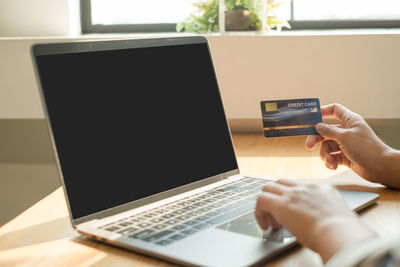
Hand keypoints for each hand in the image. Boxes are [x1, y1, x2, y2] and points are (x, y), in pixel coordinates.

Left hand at [255, 179, 374, 261]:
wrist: (338, 232)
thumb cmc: (342, 232)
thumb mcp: (337, 216)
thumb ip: (326, 213)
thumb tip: (321, 222)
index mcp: (322, 189)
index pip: (299, 187)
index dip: (291, 199)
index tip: (292, 212)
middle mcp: (306, 187)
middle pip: (281, 183)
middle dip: (276, 198)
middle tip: (278, 216)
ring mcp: (293, 193)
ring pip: (268, 187)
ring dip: (266, 203)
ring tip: (270, 221)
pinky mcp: (281, 204)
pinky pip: (261, 200)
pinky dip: (259, 212)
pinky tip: (264, 225)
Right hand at [305, 103, 399, 187]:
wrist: (380, 167)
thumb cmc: (366, 148)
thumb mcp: (344, 137)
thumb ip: (328, 131)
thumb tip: (317, 126)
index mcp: (350, 121)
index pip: (335, 110)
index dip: (323, 111)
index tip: (311, 117)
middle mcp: (347, 131)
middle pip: (325, 131)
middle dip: (316, 139)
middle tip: (308, 146)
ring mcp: (346, 144)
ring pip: (327, 146)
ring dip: (325, 155)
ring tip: (329, 161)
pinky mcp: (345, 156)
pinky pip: (332, 156)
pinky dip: (330, 161)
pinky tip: (333, 166)